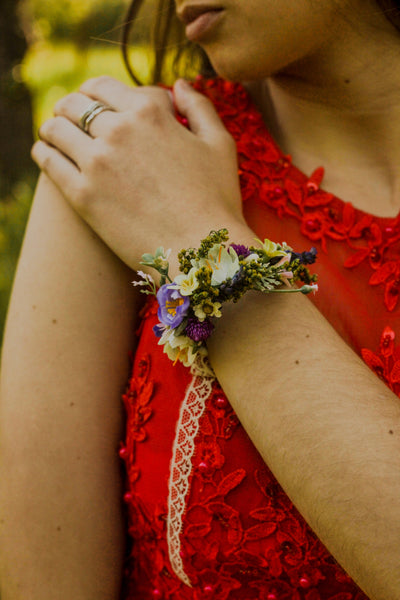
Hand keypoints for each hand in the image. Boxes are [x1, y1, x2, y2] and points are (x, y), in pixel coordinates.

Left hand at [31, 76, 249, 272]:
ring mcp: (98, 163)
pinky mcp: (83, 195)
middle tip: (69, 117)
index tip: (91, 100)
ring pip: (55, 128)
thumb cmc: (216, 200)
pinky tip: (47, 154)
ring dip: (53, 127)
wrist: (202, 251)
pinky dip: (43, 151)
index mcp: (149, 112)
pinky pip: (48, 161)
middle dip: (69, 106)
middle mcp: (119, 130)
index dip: (93, 90)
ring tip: (55, 135)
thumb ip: (199, 107)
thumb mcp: (220, 145)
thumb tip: (179, 84)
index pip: (103, 86)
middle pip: (74, 103)